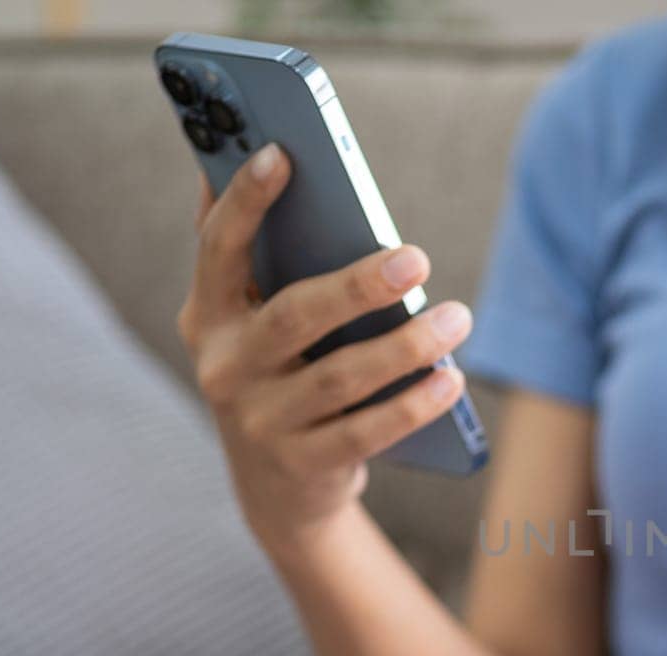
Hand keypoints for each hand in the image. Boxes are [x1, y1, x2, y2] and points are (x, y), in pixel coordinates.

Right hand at [176, 144, 472, 549]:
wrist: (277, 490)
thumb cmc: (278, 376)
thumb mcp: (252, 323)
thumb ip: (255, 256)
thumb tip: (249, 158)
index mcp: (209, 316)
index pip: (218, 249)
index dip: (245, 202)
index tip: (280, 154)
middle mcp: (226, 368)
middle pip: (295, 316)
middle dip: (358, 286)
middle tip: (417, 257)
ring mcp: (261, 422)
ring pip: (340, 377)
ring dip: (406, 345)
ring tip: (457, 317)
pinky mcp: (304, 465)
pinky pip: (368, 432)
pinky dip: (413, 405)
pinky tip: (450, 379)